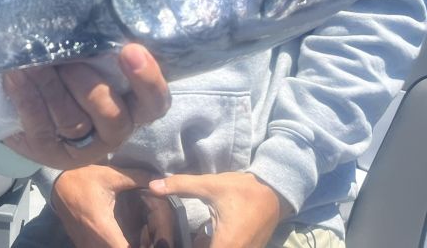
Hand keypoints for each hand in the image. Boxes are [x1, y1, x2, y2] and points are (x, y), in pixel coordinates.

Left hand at [1, 44, 169, 168]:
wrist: (29, 105)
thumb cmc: (70, 72)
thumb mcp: (90, 60)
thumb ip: (97, 48)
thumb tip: (85, 15)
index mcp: (134, 105)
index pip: (154, 101)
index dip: (147, 80)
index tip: (130, 49)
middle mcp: (114, 130)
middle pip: (113, 117)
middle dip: (89, 88)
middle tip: (69, 64)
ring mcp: (82, 146)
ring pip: (72, 121)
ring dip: (51, 87)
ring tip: (32, 61)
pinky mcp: (49, 152)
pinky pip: (39, 126)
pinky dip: (26, 97)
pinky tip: (14, 76)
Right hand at [52, 165, 178, 247]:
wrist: (57, 183)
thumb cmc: (84, 178)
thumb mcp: (111, 175)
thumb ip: (137, 178)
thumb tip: (159, 179)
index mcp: (102, 227)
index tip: (152, 242)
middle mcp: (92, 242)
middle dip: (134, 247)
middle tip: (148, 239)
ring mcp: (85, 245)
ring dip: (121, 247)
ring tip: (136, 239)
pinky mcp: (81, 244)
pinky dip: (111, 246)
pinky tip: (121, 238)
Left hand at [149, 171, 292, 247]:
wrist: (274, 193)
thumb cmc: (242, 190)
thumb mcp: (210, 185)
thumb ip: (180, 185)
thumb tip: (152, 185)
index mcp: (225, 245)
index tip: (164, 245)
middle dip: (189, 245)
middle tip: (169, 239)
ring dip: (199, 245)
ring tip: (181, 238)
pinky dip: (208, 245)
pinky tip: (199, 239)